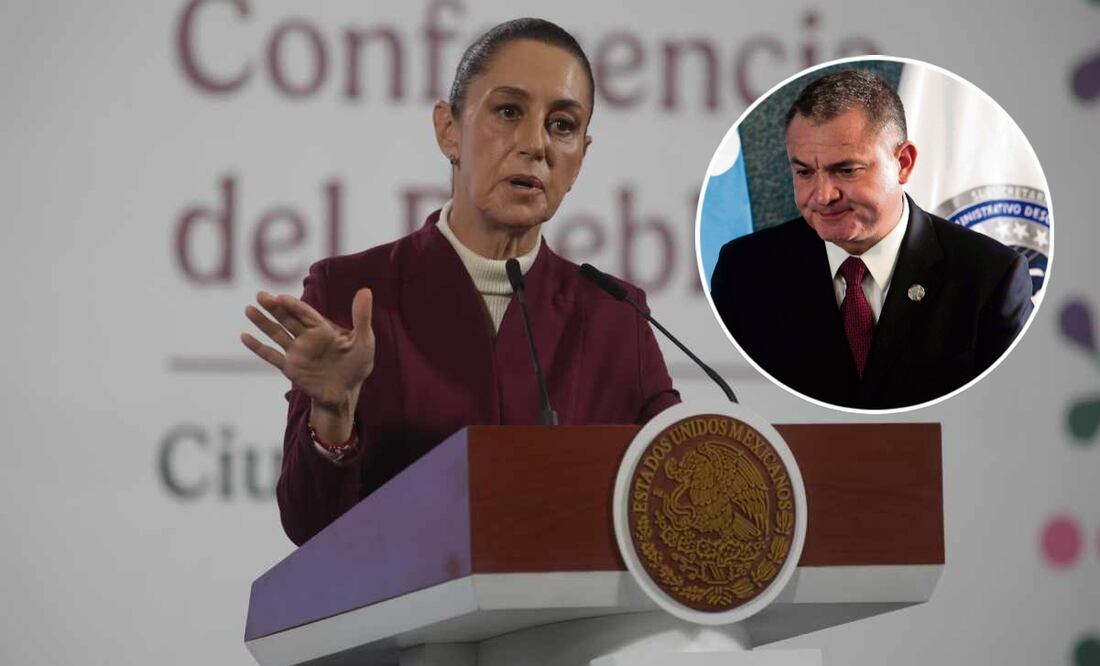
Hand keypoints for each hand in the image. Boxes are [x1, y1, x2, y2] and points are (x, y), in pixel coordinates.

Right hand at [241, 289, 374, 417]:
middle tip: (260, 295)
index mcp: (323, 329)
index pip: (305, 313)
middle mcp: (307, 338)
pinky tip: (244, 336)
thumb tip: (366, 290)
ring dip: (262, 322)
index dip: (293, 305)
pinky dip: (257, 347)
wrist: (347, 392)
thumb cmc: (358, 364)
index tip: (282, 298)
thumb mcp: (364, 340)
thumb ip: (362, 317)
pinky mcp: (290, 368)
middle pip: (287, 319)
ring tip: (249, 309)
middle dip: (274, 307)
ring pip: (276, 334)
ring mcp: (297, 352)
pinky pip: (271, 356)